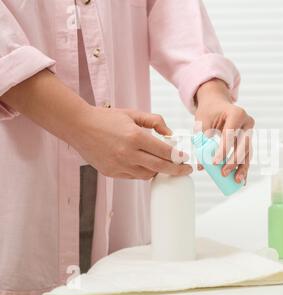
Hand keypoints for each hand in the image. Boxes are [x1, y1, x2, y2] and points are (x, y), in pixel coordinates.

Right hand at [69, 107, 191, 179]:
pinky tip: (143, 163)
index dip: (178, 157)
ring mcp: (119, 165)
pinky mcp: (111, 172)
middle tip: (186, 170)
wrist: (78, 126)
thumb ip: (155, 121)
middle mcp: (128, 153)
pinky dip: (141, 171)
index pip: (164, 151)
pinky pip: (133, 176)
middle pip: (160, 167)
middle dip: (176, 170)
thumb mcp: (133, 114)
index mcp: (135, 137)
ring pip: (147, 174)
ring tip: (162, 164)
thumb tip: (170, 134)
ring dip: (157, 170)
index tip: (186, 159)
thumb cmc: (106, 118)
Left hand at [195, 79, 254, 183]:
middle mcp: (247, 122)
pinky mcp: (249, 139)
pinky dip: (244, 167)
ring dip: (243, 167)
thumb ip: (201, 143)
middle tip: (224, 173)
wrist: (217, 103)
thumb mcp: (202, 123)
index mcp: (236, 114)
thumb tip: (202, 166)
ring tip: (237, 180)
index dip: (223, 150)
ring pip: (248, 152)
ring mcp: (250, 131)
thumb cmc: (209, 112)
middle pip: (242, 145)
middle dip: (234, 161)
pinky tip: (243, 180)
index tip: (214, 163)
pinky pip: (247, 154)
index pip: (230, 135)